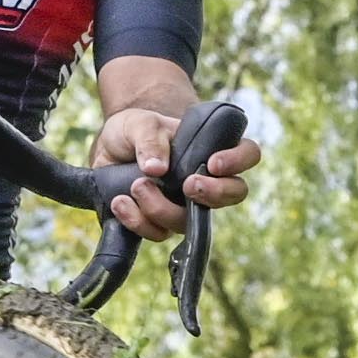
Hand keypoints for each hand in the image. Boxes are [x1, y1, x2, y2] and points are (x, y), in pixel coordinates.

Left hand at [89, 104, 261, 242]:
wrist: (110, 149)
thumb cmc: (135, 131)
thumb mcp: (140, 124)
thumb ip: (149, 139)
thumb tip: (156, 169)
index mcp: (212, 149)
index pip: (247, 154)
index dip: (238, 161)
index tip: (213, 163)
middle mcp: (206, 181)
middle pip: (232, 195)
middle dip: (213, 194)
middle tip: (187, 185)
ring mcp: (185, 205)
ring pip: (190, 222)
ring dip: (161, 208)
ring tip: (136, 185)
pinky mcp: (160, 222)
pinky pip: (157, 233)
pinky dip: (137, 221)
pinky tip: (120, 202)